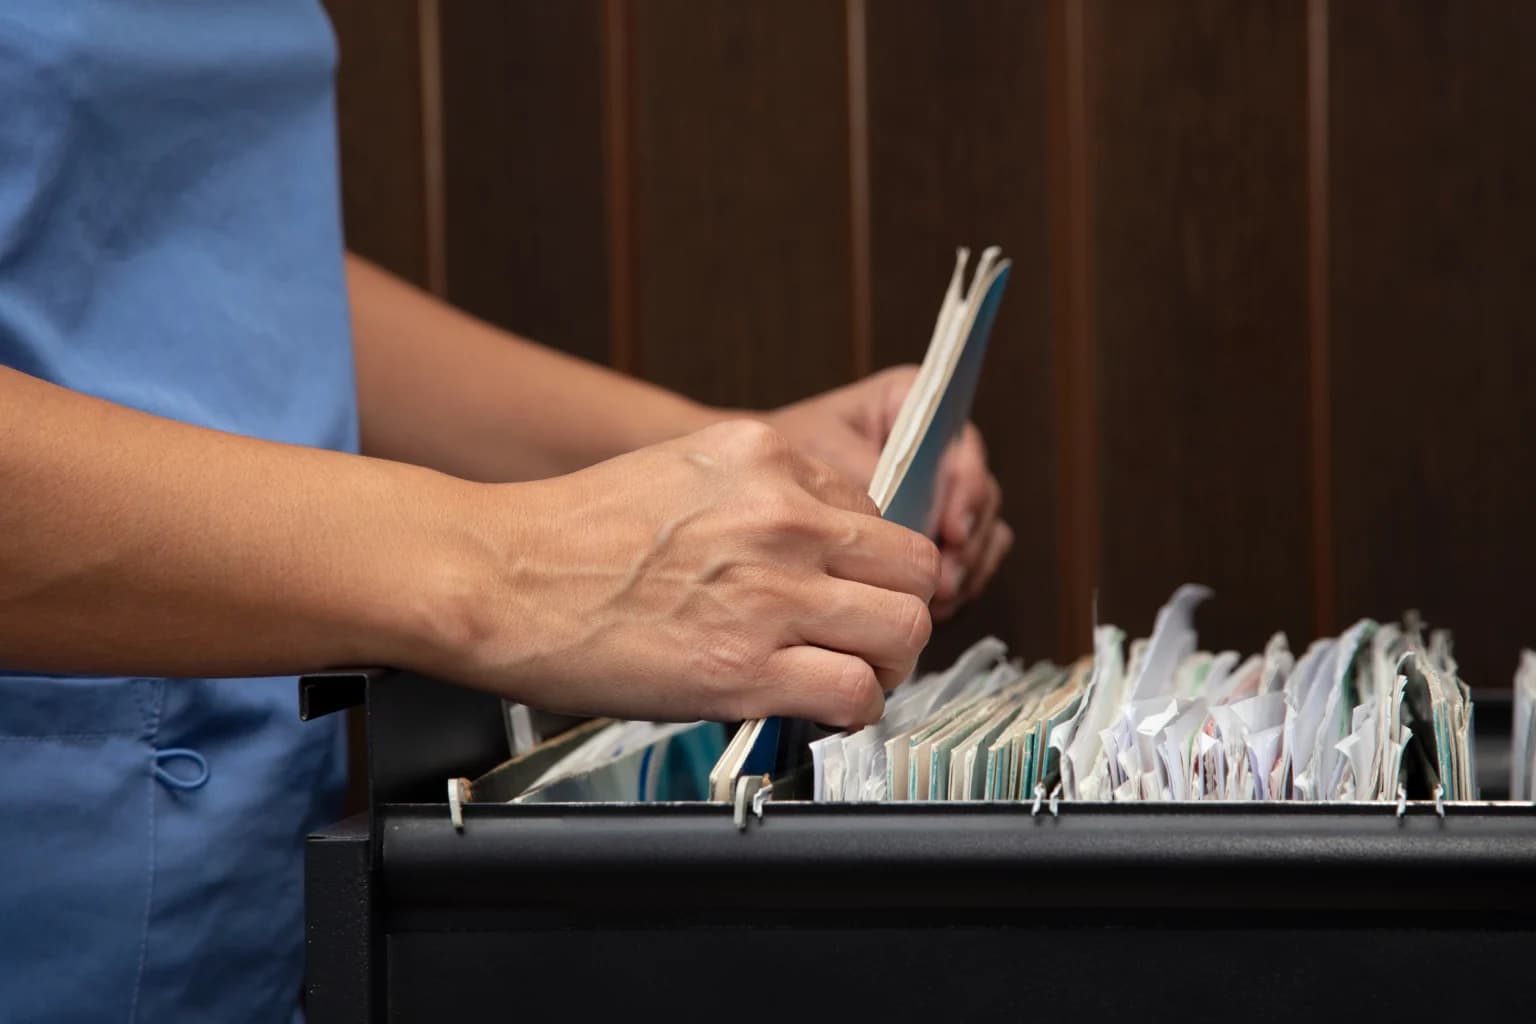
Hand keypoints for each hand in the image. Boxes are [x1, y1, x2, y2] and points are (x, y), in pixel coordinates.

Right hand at [454, 420, 940, 727]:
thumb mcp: (681, 470)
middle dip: (899, 608)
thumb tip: (815, 541)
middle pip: (914, 567)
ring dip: (888, 662)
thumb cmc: (572, 533)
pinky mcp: (746, 668)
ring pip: (905, 630)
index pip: (877, 512)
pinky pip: (855, 693)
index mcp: (767, 457)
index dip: (866, 562)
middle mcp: (785, 516)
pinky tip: (823, 706)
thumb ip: (759, 495)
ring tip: (854, 673)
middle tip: (868, 634)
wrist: (498, 579)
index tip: (843, 588)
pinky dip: (854, 708)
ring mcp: (771, 592)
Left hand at [762, 365, 1011, 619]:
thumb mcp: (817, 453)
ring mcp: (941, 489)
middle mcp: (937, 442)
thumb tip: (900, 519)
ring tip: (939, 600)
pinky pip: (967, 559)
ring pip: (980, 531)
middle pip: (979, 494)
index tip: (951, 529)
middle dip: (968, 541)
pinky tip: (934, 607)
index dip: (965, 489)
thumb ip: (864, 476)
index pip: (959, 442)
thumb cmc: (783, 454)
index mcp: (911, 401)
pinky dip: (956, 584)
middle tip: (946, 581)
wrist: (752, 482)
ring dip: (966, 568)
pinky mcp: (936, 530)